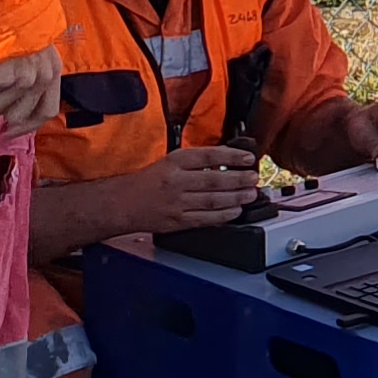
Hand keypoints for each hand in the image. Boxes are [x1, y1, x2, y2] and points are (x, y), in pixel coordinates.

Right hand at [0, 44, 61, 130]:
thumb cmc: (7, 21)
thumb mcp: (30, 49)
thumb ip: (27, 75)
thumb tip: (10, 104)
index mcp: (53, 69)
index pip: (45, 111)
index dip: (26, 126)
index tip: (8, 132)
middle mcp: (42, 77)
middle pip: (16, 115)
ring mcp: (24, 80)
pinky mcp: (3, 78)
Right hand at [134, 143, 263, 228]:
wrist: (123, 203)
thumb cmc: (148, 181)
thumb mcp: (170, 162)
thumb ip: (196, 161)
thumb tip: (226, 160)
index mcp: (175, 162)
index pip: (209, 156)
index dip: (232, 157)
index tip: (248, 158)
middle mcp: (177, 181)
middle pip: (214, 180)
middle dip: (239, 180)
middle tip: (253, 178)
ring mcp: (177, 203)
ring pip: (213, 200)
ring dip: (236, 198)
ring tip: (250, 194)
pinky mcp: (178, 221)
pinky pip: (205, 219)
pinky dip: (223, 215)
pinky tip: (236, 211)